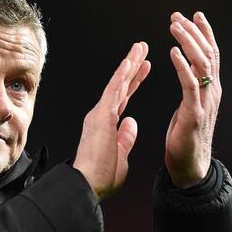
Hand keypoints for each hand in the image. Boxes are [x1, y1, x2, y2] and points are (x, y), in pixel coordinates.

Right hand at [74, 42, 150, 200]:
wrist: (87, 184)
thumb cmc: (100, 178)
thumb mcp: (120, 157)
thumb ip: (126, 139)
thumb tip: (132, 123)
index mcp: (106, 127)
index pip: (123, 99)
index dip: (134, 82)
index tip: (144, 69)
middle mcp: (101, 116)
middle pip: (121, 86)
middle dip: (133, 67)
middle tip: (143, 50)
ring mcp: (100, 114)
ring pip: (118, 84)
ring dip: (130, 64)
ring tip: (140, 47)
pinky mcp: (101, 116)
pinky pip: (113, 91)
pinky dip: (122, 75)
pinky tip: (130, 61)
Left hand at [165, 11, 221, 187]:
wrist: (189, 168)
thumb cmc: (185, 141)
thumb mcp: (190, 109)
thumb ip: (192, 91)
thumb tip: (190, 76)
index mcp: (210, 90)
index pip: (210, 55)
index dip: (203, 33)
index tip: (194, 15)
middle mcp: (212, 92)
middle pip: (207, 54)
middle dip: (193, 32)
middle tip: (178, 16)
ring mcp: (205, 102)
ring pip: (201, 64)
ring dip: (187, 42)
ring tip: (174, 27)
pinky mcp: (194, 114)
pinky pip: (189, 85)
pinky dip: (182, 66)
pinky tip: (173, 52)